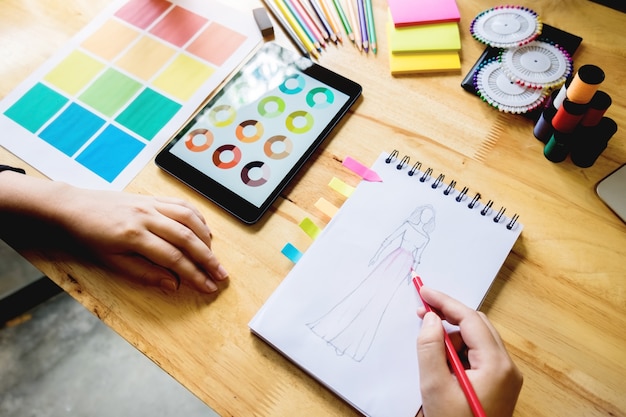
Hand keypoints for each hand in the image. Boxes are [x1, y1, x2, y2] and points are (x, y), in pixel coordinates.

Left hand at [0, 171, 227, 293]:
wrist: (74, 207)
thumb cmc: (89, 237)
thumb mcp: (111, 262)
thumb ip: (144, 273)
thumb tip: (172, 284)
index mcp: (134, 236)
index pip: (174, 258)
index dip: (194, 274)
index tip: (207, 287)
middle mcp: (147, 217)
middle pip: (187, 238)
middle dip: (208, 259)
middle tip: (221, 275)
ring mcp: (151, 204)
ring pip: (189, 219)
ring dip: (206, 238)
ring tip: (214, 256)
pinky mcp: (153, 198)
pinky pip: (182, 205)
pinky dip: (198, 218)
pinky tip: (204, 231)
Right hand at [416, 287, 522, 416]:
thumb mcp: (434, 387)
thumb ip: (430, 348)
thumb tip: (432, 319)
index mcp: (496, 365)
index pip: (470, 320)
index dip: (445, 302)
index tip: (424, 292)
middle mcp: (507, 367)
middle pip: (476, 326)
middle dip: (448, 316)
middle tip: (422, 312)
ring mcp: (505, 377)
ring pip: (476, 341)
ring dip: (451, 337)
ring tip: (430, 351)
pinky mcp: (499, 385)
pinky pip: (478, 356)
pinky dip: (458, 353)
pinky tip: (441, 365)